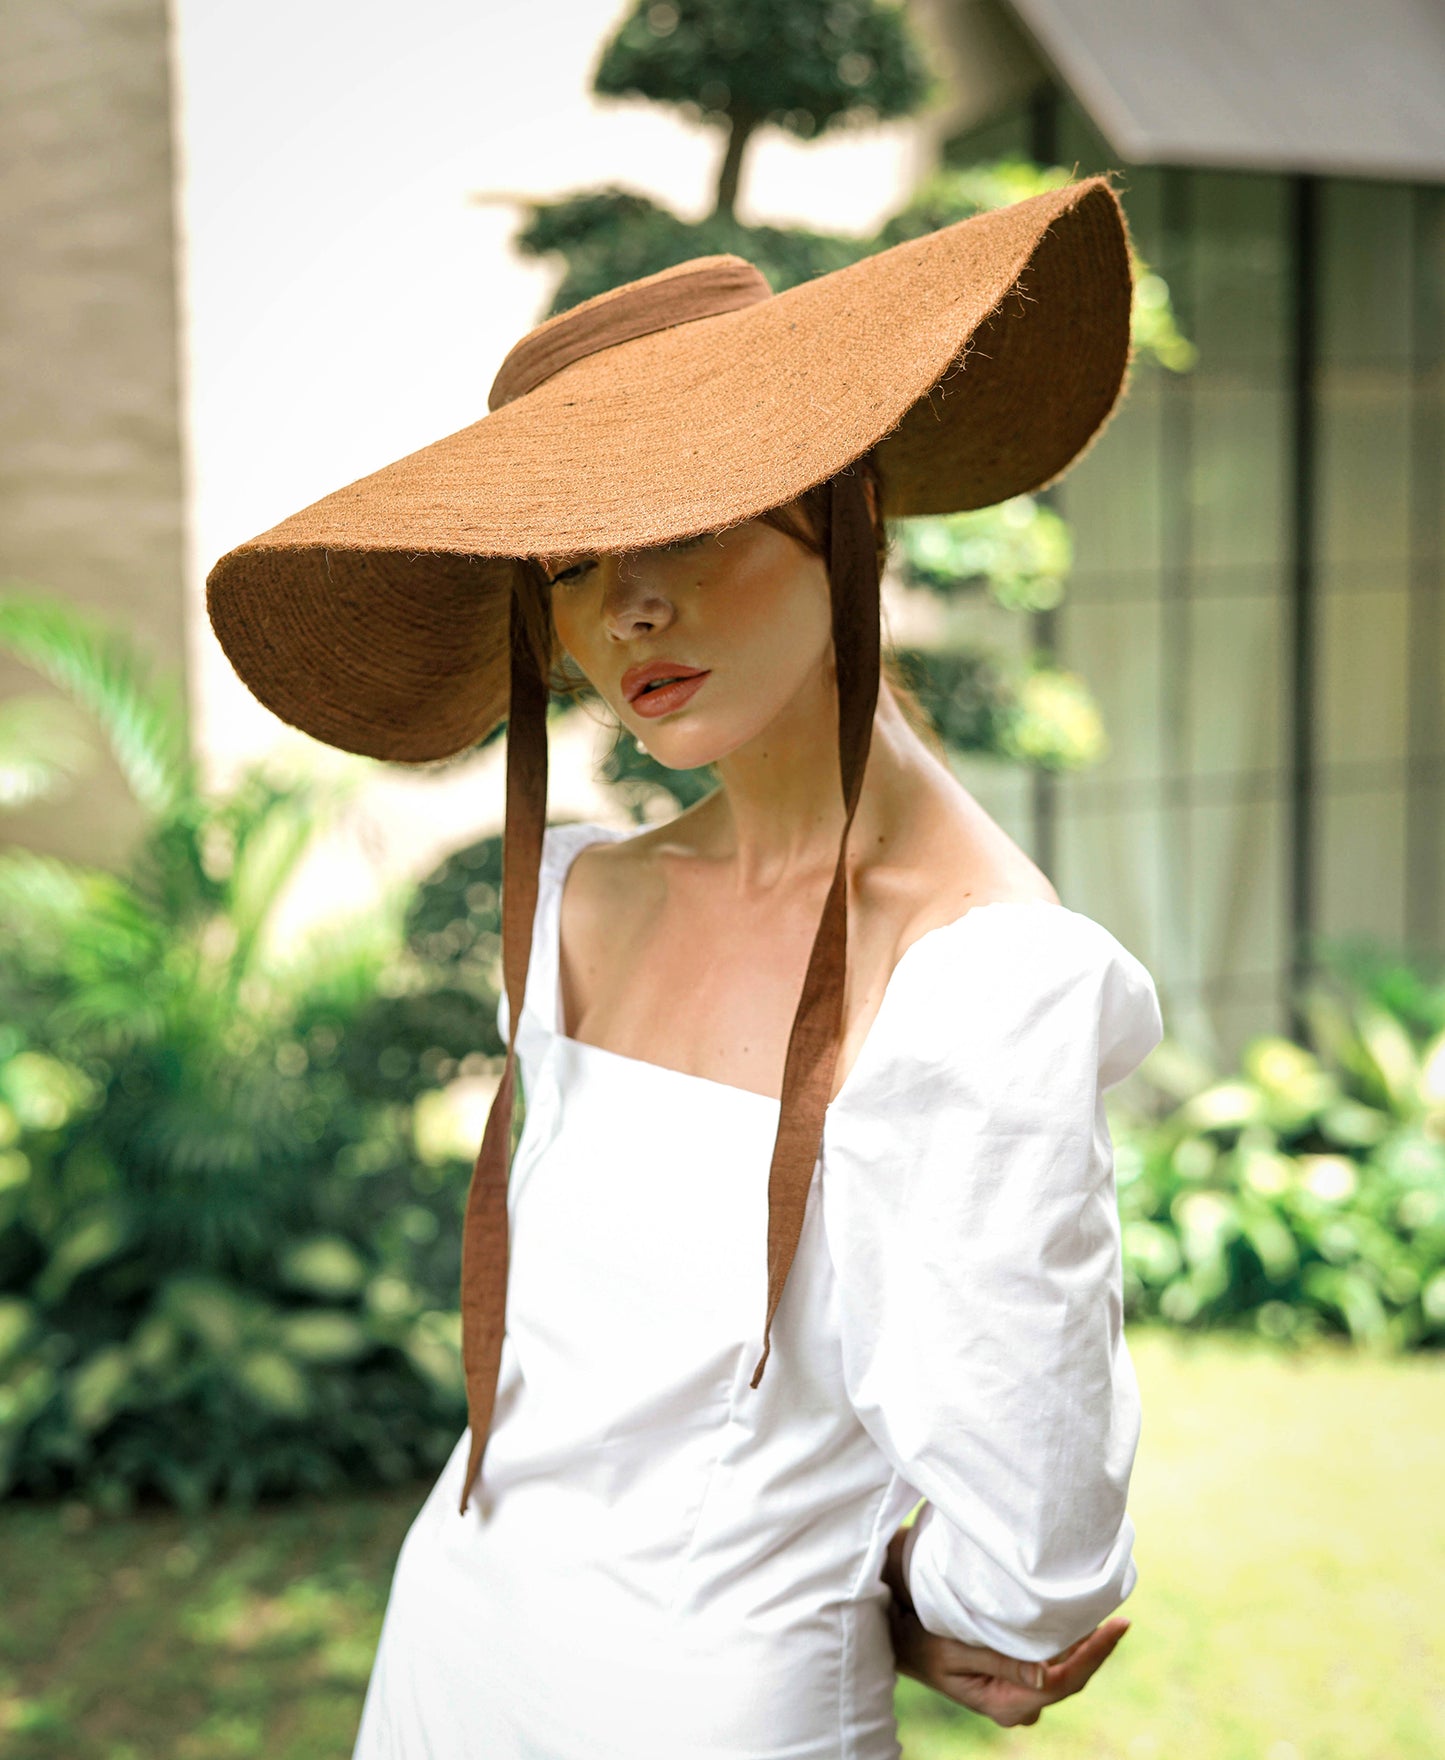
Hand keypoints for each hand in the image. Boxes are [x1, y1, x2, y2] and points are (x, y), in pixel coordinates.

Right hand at [882, 1525, 1130, 1727]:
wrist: (895, 1640)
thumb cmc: (918, 1638)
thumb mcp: (953, 1648)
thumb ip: (1001, 1660)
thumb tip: (1049, 1672)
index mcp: (1004, 1704)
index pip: (1063, 1681)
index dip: (1095, 1655)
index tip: (1119, 1626)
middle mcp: (1015, 1707)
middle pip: (1069, 1680)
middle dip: (1095, 1650)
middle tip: (1120, 1617)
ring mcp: (1015, 1696)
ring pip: (1062, 1675)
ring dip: (1083, 1648)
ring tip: (1105, 1616)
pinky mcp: (1013, 1682)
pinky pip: (1050, 1668)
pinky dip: (1066, 1647)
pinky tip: (1077, 1626)